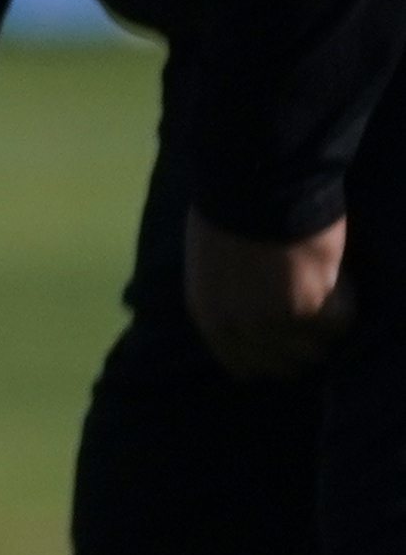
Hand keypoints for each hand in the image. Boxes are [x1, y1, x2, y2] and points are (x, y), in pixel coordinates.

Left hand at [186, 210, 353, 380]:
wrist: (258, 188)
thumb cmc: (229, 209)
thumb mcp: (209, 261)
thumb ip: (226, 292)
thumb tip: (248, 305)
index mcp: (209, 315)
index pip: (241, 364)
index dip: (266, 357)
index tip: (282, 347)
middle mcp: (241, 328)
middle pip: (282, 366)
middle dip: (298, 347)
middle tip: (312, 322)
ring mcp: (279, 322)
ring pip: (315, 350)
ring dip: (323, 329)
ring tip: (326, 298)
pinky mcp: (316, 308)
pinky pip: (341, 322)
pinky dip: (346, 303)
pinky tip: (339, 279)